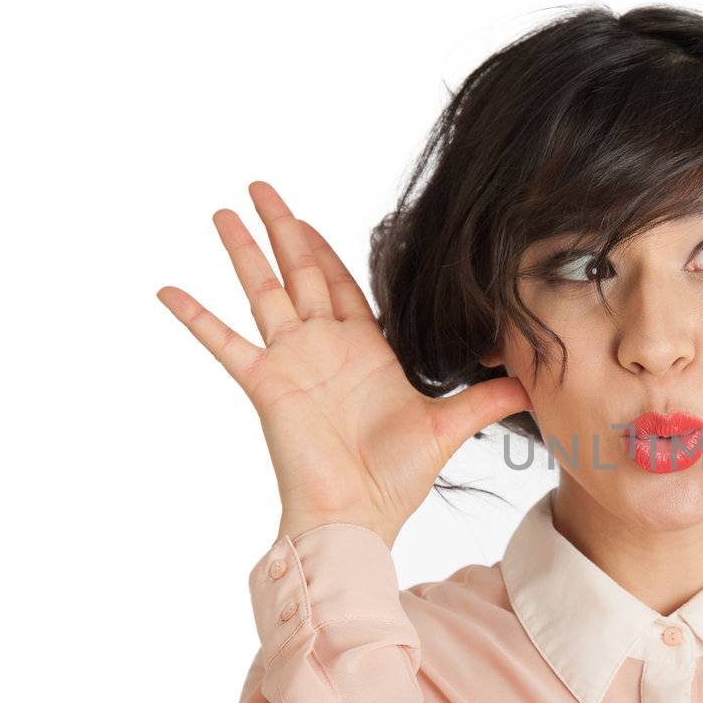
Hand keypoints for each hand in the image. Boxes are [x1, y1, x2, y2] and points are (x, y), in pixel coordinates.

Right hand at [156, 181, 531, 548]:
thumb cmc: (399, 479)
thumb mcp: (451, 426)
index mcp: (365, 350)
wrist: (360, 515)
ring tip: (223, 211)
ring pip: (263, 291)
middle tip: (263, 186)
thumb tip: (533, 379)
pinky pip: (224, 343)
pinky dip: (196, 316)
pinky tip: (169, 288)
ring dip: (243, 252)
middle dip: (283, 228)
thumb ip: (486, 396)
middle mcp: (324, 347)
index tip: (307, 215)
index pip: (342, 284)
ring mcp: (292, 362)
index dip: (327, 247)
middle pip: (299, 272)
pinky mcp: (266, 384)